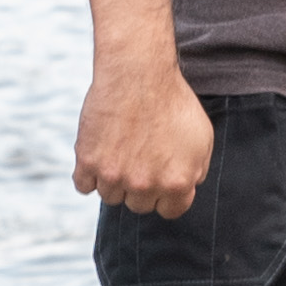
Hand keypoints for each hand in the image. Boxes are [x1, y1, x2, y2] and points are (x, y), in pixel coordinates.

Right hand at [79, 64, 217, 217]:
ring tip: (120, 148)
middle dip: (140, 185)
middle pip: (139, 205)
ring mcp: (114, 176)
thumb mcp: (202, 137)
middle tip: (139, 155)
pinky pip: (83, 186)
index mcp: (177, 183)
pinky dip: (88, 173)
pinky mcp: (88, 163)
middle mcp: (145, 186)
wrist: (138, 74)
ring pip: (110, 196)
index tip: (160, 176)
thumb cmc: (172, 101)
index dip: (166, 193)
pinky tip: (99, 153)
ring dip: (113, 178)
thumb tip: (187, 188)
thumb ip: (196, 170)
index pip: (170, 211)